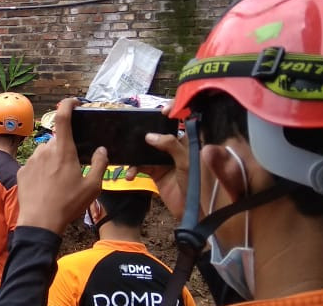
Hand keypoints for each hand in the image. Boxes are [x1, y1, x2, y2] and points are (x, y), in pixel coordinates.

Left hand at [15, 98, 108, 234]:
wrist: (40, 222)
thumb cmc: (68, 204)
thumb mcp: (92, 187)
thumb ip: (99, 164)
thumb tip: (102, 150)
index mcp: (63, 151)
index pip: (63, 118)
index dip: (67, 105)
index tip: (74, 102)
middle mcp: (45, 150)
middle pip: (57, 141)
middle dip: (65, 150)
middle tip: (72, 169)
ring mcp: (31, 160)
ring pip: (45, 153)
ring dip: (52, 161)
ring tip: (59, 182)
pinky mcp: (22, 171)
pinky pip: (35, 165)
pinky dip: (41, 171)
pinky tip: (46, 187)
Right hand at [126, 102, 188, 219]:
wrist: (192, 212)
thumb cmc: (196, 185)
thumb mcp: (186, 162)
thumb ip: (171, 146)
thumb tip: (149, 136)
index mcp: (187, 141)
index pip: (181, 120)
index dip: (173, 111)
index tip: (161, 111)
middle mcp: (174, 147)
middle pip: (158, 132)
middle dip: (144, 131)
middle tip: (132, 131)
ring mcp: (163, 159)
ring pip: (145, 148)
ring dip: (134, 152)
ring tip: (126, 155)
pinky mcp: (154, 172)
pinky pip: (139, 165)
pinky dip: (132, 169)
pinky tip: (129, 176)